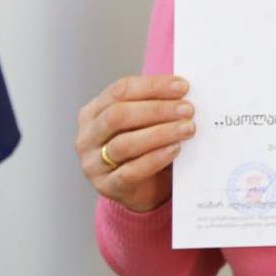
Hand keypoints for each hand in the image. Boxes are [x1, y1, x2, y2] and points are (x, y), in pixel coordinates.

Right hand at [75, 75, 195, 212]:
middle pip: (118, 115)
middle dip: (157, 109)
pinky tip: (174, 150)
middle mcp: (87, 136)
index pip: (120, 90)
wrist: (145, 189)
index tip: (182, 87)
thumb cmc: (145, 148)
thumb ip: (155, 104)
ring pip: (124, 144)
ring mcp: (93, 164)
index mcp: (93, 112)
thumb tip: (183, 90)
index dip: (152, 86)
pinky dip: (155, 158)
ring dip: (160, 133)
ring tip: (187, 128)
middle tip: (187, 109)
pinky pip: (130, 171)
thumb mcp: (144, 122)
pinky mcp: (106, 186)